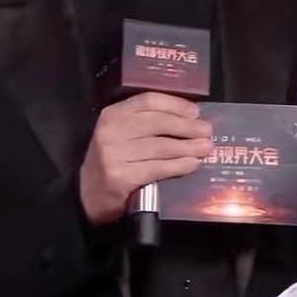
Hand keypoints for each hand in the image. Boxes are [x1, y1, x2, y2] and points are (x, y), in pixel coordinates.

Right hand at [79, 92, 212, 223]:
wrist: (88, 195)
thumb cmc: (113, 160)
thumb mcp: (122, 134)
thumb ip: (147, 123)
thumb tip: (191, 119)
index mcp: (113, 115)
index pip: (149, 101)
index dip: (176, 105)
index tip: (195, 112)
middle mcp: (112, 131)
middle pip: (158, 123)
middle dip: (187, 127)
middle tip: (207, 131)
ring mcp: (114, 154)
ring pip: (161, 146)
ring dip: (188, 147)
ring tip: (206, 148)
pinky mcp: (121, 177)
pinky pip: (157, 168)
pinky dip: (179, 166)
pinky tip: (192, 164)